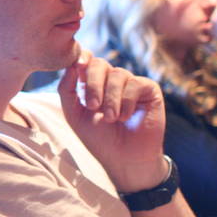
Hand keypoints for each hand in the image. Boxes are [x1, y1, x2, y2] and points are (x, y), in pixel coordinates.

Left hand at [58, 47, 166, 191]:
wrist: (124, 158)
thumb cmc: (98, 137)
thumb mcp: (74, 113)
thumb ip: (67, 88)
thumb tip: (71, 64)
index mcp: (93, 83)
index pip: (86, 59)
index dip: (82, 58)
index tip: (78, 66)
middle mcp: (111, 80)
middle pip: (99, 64)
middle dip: (93, 84)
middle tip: (93, 107)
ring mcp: (130, 83)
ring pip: (117, 74)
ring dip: (110, 99)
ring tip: (110, 119)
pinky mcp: (149, 90)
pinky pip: (135, 84)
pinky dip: (127, 102)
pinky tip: (125, 117)